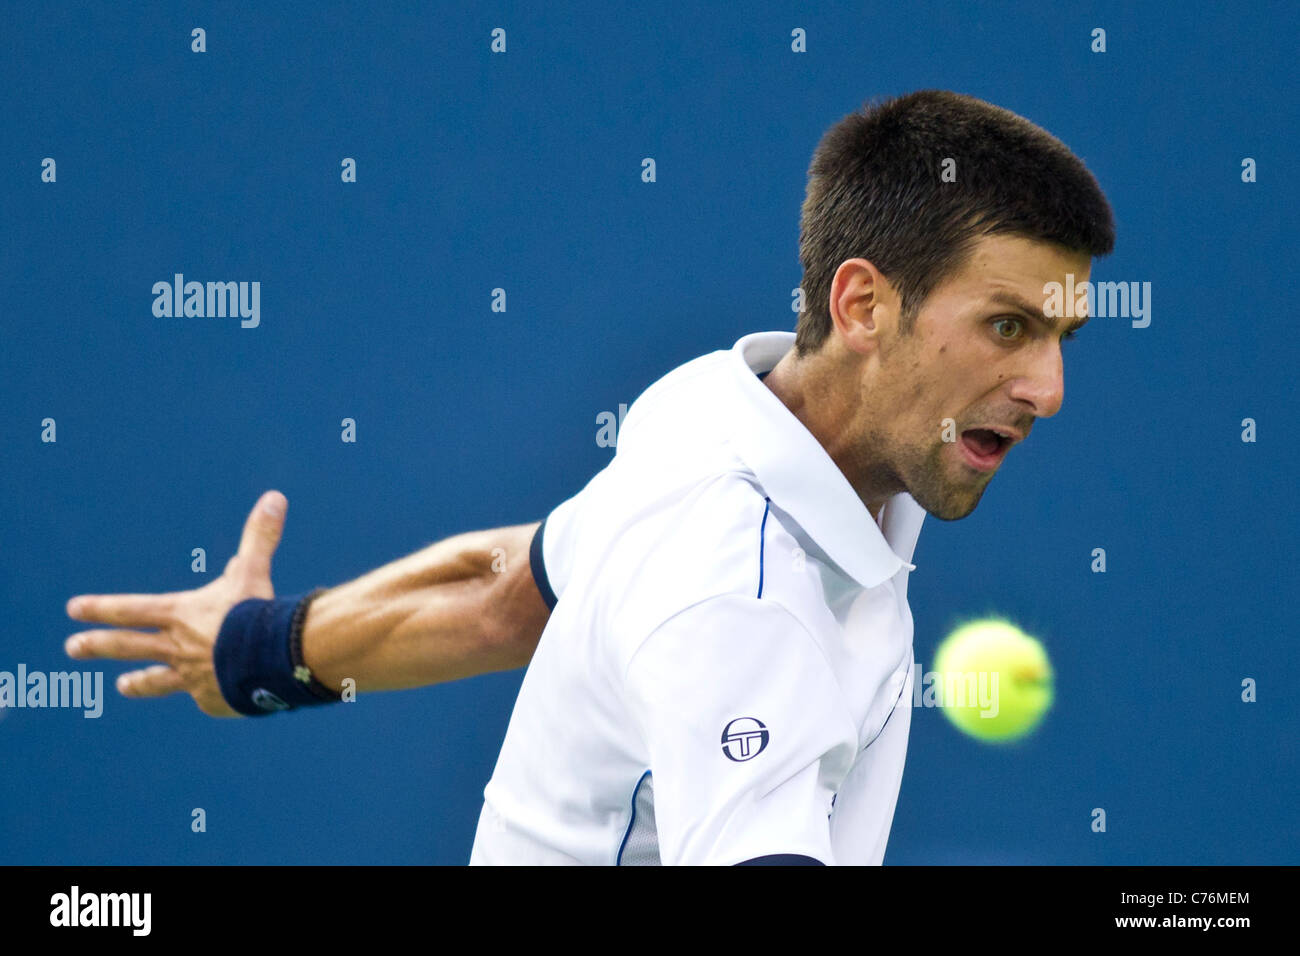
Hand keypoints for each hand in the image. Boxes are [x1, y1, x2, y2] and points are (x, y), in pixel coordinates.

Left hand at [64, 490, 289, 717]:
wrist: (271, 660)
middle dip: (98, 645)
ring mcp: (190, 676)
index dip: (101, 608)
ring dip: (138, 683)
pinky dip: (210, 692)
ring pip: (156, 679)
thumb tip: (274, 497)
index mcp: (181, 614)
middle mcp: (177, 646)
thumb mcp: (254, 571)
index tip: (73, 609)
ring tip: (121, 686)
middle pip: (128, 645)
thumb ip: (259, 536)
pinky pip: (207, 695)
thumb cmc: (257, 612)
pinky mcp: (210, 699)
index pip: (131, 609)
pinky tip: (217, 692)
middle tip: (72, 648)